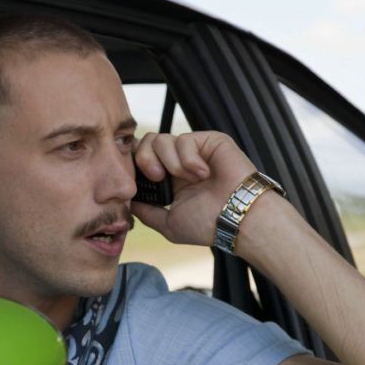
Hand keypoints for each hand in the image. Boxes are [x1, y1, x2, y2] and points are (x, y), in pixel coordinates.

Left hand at [130, 131, 256, 246]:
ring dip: (169, 162)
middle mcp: (179, 163)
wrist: (237, 219)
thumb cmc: (208, 225)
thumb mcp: (169, 224)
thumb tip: (128, 203)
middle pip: (146, 143)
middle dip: (144, 158)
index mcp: (169, 180)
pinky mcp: (209, 141)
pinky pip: (184, 140)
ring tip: (188, 180)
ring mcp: (194, 151)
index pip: (142, 159)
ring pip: (161, 139)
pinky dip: (188, 159)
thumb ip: (147, 212)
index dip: (134, 164)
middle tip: (157, 177)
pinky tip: (203, 174)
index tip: (134, 178)